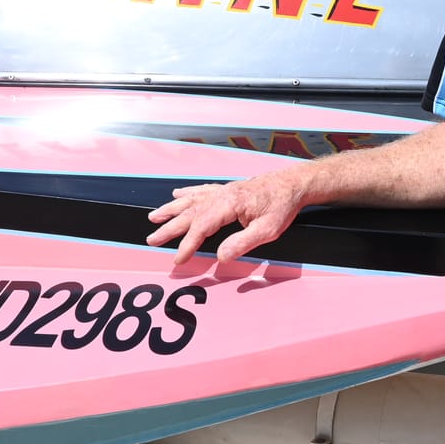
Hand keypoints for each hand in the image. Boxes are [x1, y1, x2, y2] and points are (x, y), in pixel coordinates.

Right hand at [145, 171, 306, 267]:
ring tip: (153, 217)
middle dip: (169, 227)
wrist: (292, 184)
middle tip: (152, 239)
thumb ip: (243, 243)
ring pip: (191, 200)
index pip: (202, 226)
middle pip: (190, 213)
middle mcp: (222, 195)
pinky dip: (186, 193)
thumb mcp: (268, 230)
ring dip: (171, 209)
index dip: (188, 244)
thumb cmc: (282, 206)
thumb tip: (220, 257)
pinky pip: (201, 191)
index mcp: (230, 204)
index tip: (178, 259)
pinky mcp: (227, 189)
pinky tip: (176, 194)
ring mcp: (223, 190)